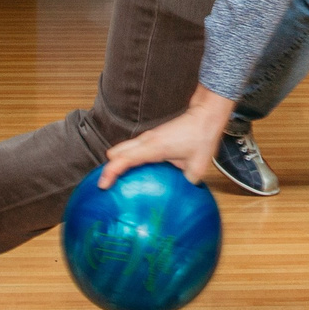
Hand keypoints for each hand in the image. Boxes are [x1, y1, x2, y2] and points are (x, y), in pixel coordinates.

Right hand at [100, 86, 235, 188]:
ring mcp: (148, 137)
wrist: (205, 115)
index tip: (103, 185)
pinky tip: (135, 173)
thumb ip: (186, 182)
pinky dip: (127, 159)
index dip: (110, 172)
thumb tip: (180, 195)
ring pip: (122, 150)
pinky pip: (132, 149)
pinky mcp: (152, 137)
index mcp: (153, 147)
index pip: (123, 159)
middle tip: (108, 186)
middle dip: (108, 168)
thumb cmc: (201, 136)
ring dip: (117, 163)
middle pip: (115, 153)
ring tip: (117, 182)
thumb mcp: (198, 166)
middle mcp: (146, 140)